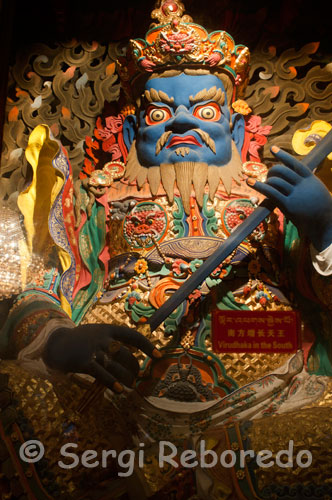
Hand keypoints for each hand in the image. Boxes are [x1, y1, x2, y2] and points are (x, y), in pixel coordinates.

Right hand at [42, 323, 160, 392]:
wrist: (56, 343)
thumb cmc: (80, 339)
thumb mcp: (98, 333)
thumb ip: (114, 339)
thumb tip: (134, 350)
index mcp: (109, 329)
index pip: (133, 336)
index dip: (148, 346)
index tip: (159, 356)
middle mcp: (104, 338)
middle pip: (126, 355)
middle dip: (134, 368)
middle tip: (137, 377)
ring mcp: (94, 350)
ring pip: (116, 367)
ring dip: (126, 378)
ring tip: (131, 385)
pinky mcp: (85, 363)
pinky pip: (102, 375)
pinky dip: (112, 383)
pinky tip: (119, 390)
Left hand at [247, 146, 331, 251]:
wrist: (325, 223)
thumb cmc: (320, 207)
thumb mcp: (317, 189)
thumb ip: (306, 181)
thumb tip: (293, 173)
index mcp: (310, 178)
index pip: (294, 163)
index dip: (283, 155)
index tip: (273, 148)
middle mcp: (302, 184)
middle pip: (282, 170)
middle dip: (272, 171)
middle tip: (269, 176)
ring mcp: (295, 195)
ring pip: (275, 180)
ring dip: (267, 181)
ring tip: (266, 184)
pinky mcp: (288, 205)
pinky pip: (270, 192)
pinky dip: (259, 186)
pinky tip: (249, 181)